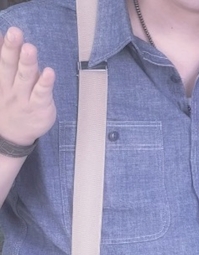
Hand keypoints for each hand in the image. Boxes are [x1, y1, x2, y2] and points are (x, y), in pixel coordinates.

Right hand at [0, 27, 55, 146]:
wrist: (12, 135)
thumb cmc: (10, 102)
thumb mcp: (1, 82)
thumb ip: (4, 61)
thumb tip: (2, 36)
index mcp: (0, 79)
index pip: (1, 60)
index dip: (3, 46)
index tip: (7, 32)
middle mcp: (10, 87)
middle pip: (9, 66)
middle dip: (12, 49)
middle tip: (15, 33)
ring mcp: (24, 98)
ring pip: (26, 78)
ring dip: (28, 63)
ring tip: (30, 48)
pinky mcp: (40, 107)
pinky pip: (42, 94)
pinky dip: (46, 83)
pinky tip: (49, 72)